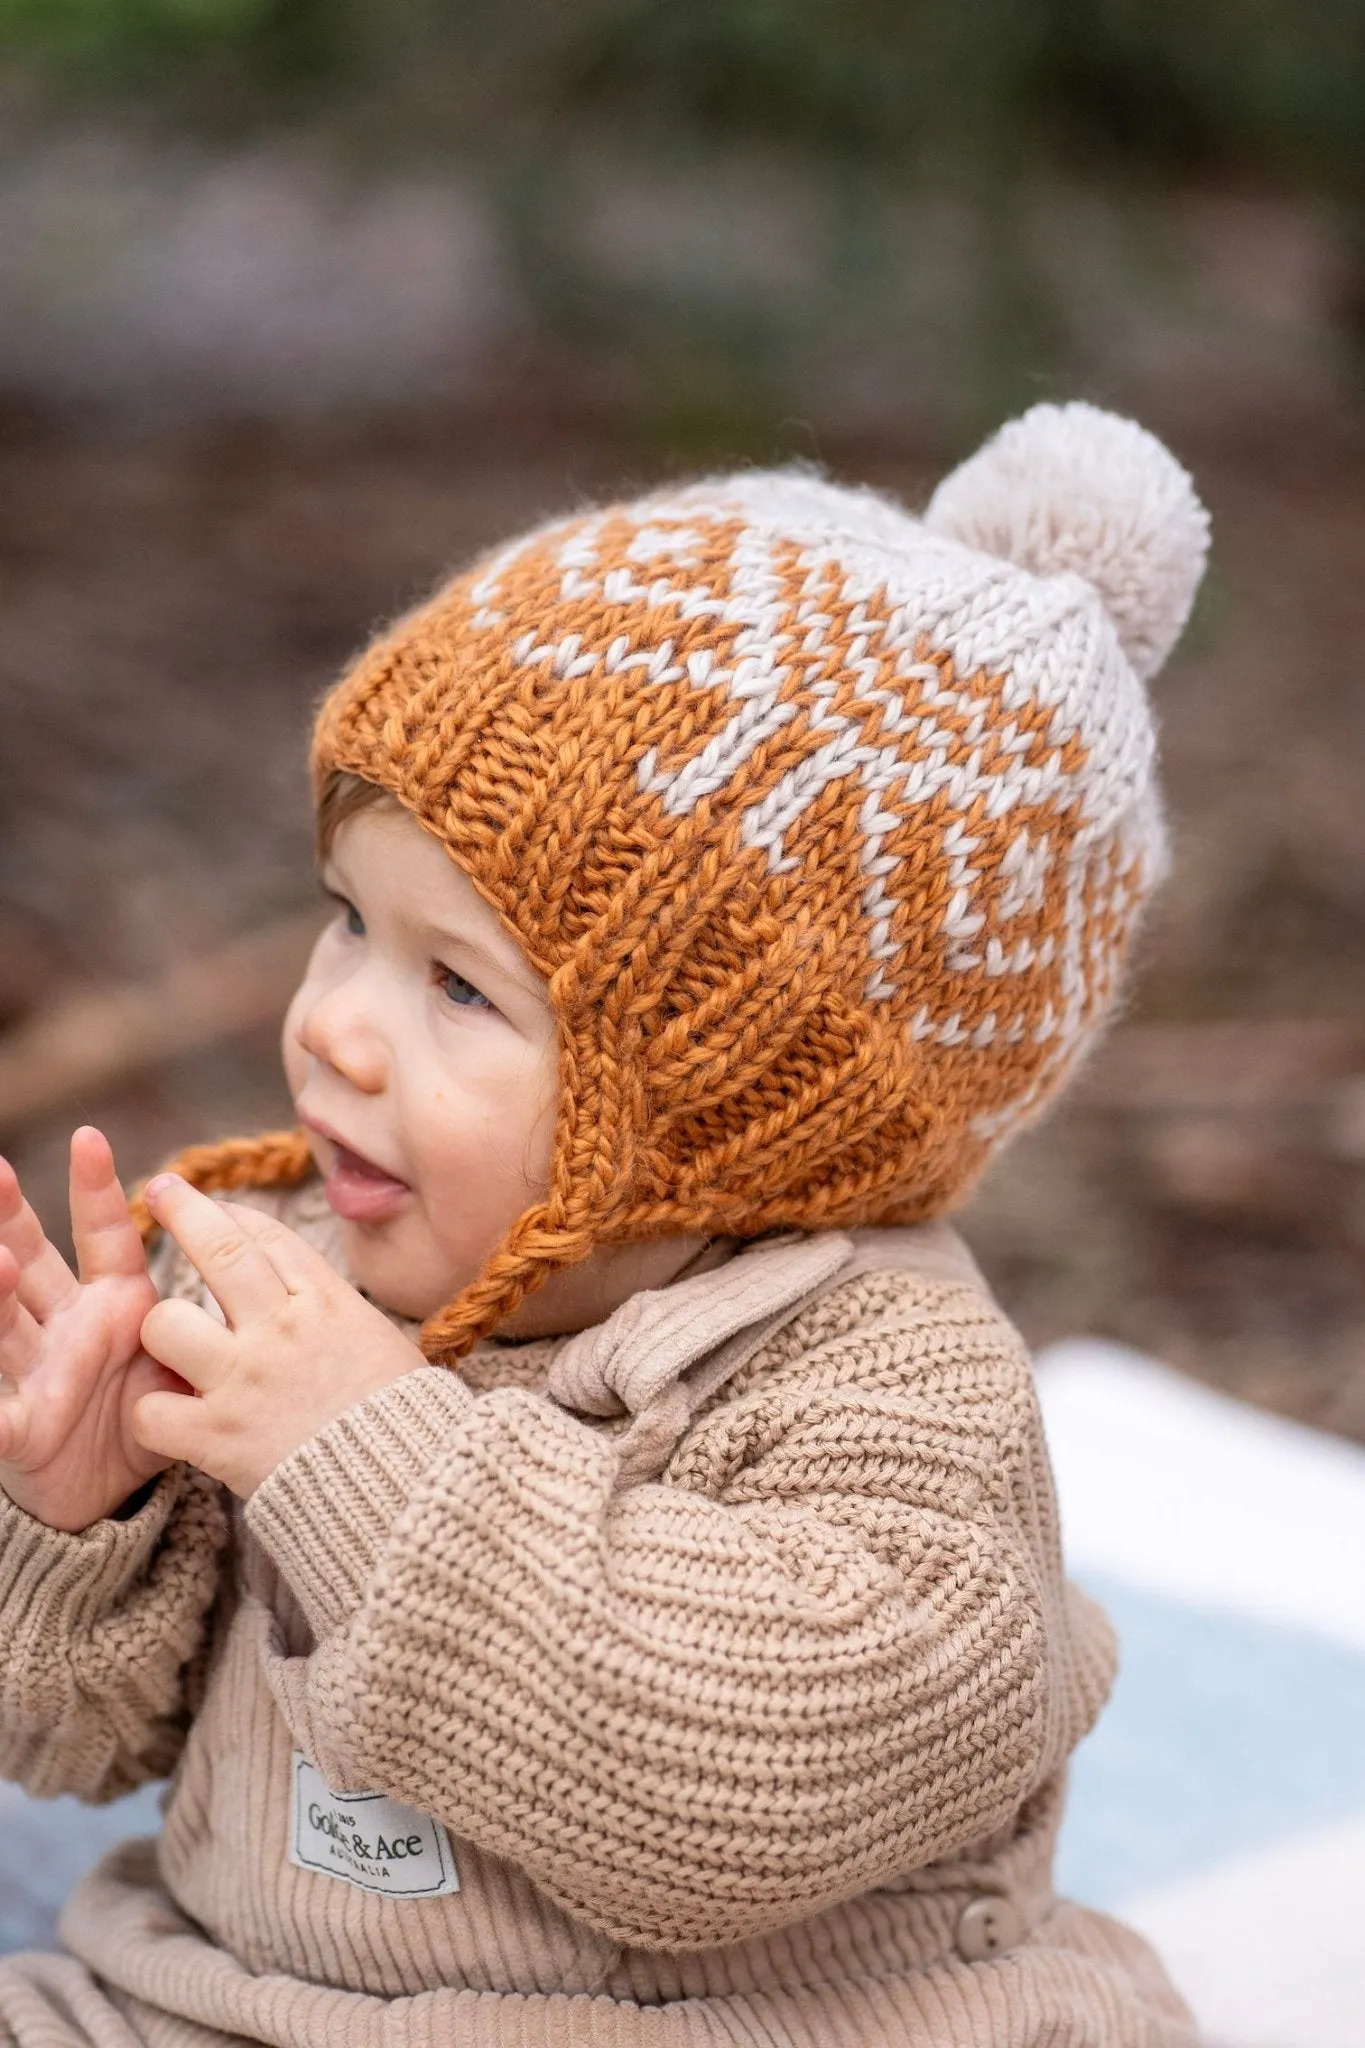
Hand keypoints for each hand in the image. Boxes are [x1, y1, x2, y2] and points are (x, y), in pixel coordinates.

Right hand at [0, 1127, 183, 1531]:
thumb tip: (269, 1277)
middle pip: (33, 1262)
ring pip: (7, 1326)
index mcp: (112, 1302)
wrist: (108, 1487)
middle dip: (14, 1219)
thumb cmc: (145, 1409)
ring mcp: (37, 1374)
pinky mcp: (21, 1429)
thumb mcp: (183, 1359)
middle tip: (0, 1173)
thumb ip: (208, 1318)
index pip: (104, 1235)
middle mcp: (65, 1326)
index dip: (97, 1189)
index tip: (92, 1137)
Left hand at [132, 1174, 425, 1496]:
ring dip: (160, 1332)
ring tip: (167, 1346)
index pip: (268, 1238)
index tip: (215, 1208)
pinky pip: (151, 1411)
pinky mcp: (218, 1436)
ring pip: (166, 1324)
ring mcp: (244, 1379)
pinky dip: (152, 1415)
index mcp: (327, 1302)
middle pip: (218, 1250)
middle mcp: (280, 1328)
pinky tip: (166, 1418)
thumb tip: (311, 1297)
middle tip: (163, 1190)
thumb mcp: (382, 1342)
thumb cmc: (406, 1420)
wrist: (408, 1484)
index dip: (234, 1216)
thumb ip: (335, 1316)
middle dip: (184, 1211)